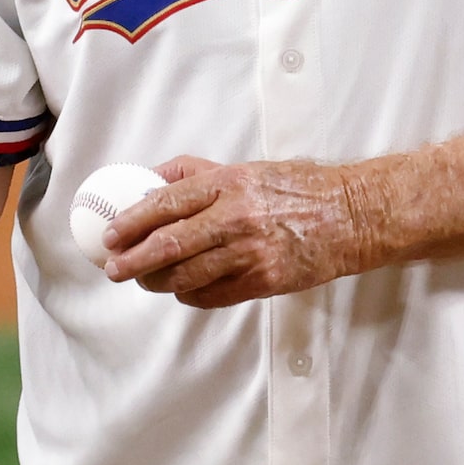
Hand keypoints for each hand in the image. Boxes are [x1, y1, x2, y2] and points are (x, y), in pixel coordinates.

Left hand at [100, 156, 381, 307]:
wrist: (353, 215)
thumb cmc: (298, 189)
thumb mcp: (246, 168)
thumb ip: (197, 173)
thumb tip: (150, 179)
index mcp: (228, 183)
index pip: (164, 203)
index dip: (131, 222)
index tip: (110, 235)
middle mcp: (237, 217)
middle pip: (169, 244)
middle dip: (133, 260)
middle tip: (114, 269)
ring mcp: (251, 251)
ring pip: (187, 275)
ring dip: (158, 282)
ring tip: (144, 281)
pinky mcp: (266, 280)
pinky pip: (213, 295)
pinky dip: (191, 296)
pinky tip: (183, 291)